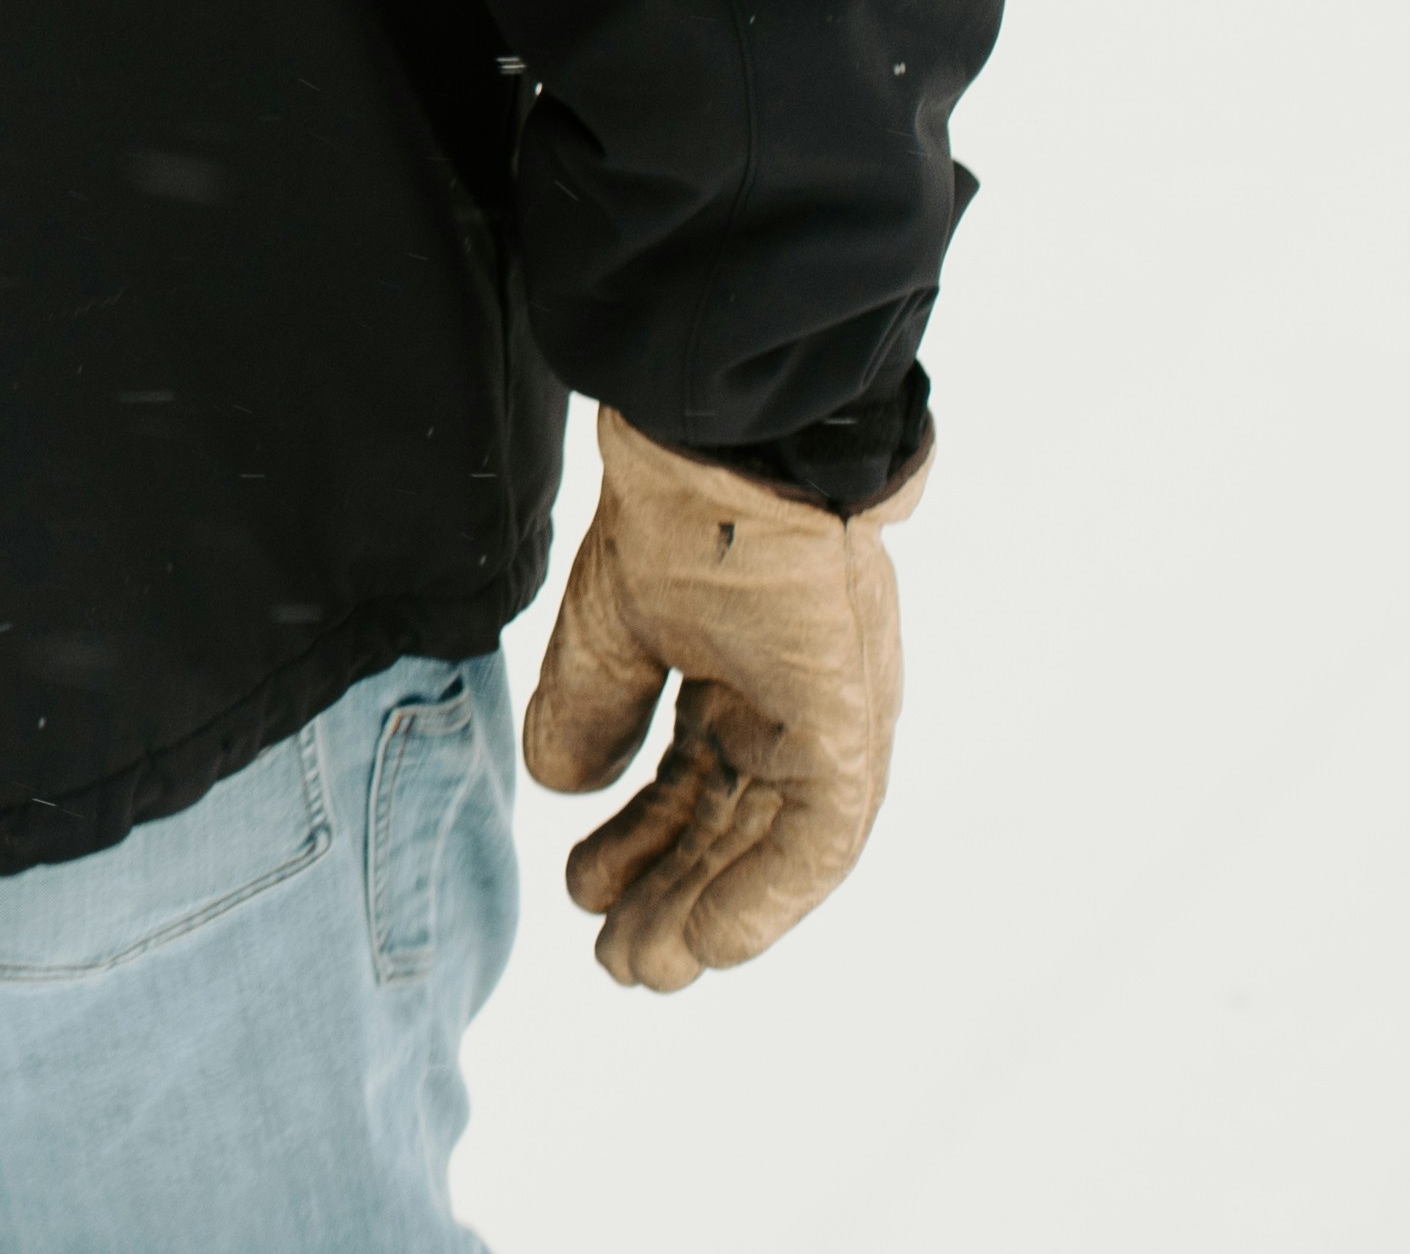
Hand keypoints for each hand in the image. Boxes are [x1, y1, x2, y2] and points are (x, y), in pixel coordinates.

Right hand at [522, 409, 930, 990]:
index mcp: (742, 669)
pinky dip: (769, 895)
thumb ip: (593, 704)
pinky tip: (714, 942)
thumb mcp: (612, 621)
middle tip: (616, 963)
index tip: (582, 888)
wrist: (732, 439)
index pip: (695, 780)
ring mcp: (830, 713)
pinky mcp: (849, 723)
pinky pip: (821, 834)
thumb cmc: (679, 506)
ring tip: (649, 969)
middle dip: (671, 893)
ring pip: (773, 844)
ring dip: (710, 910)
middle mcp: (794, 701)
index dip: (639, 840)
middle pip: (731, 823)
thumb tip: (559, 785)